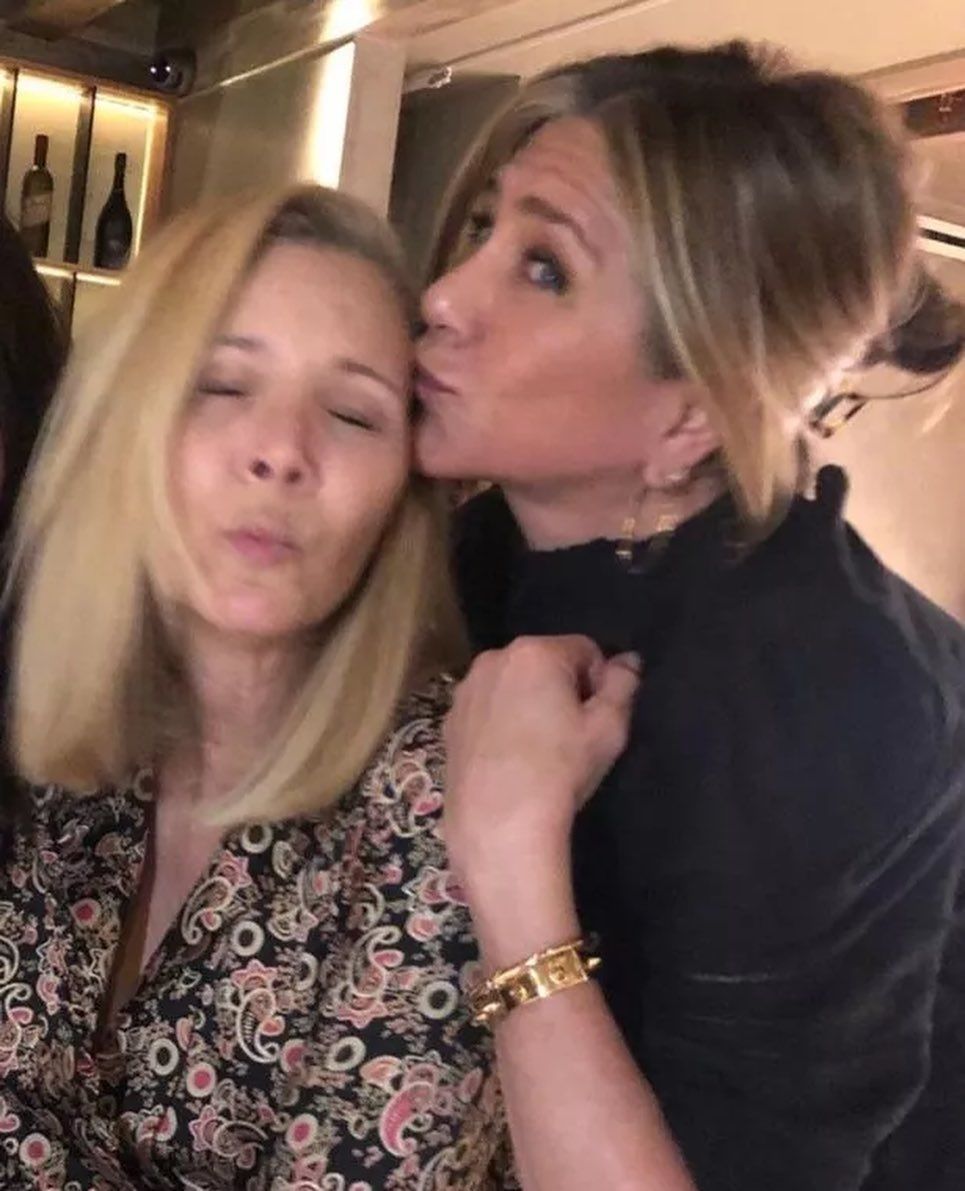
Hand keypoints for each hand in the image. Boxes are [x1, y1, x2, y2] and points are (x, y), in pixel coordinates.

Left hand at [443, 636, 639, 917]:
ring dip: (529, 703)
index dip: (599, 682)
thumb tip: (627, 660)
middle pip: (544, 663)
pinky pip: (487, 709)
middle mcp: (493, 659)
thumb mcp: (608, 727)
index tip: (597, 718)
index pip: (585, 650)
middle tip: (572, 735)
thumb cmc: (560, 768)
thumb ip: (623, 684)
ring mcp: (466, 690)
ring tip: (539, 749)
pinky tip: (511, 758)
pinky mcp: (449, 721)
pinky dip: (501, 722)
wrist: (498, 821)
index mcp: (535, 652)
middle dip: (562, 688)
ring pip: (512, 685)